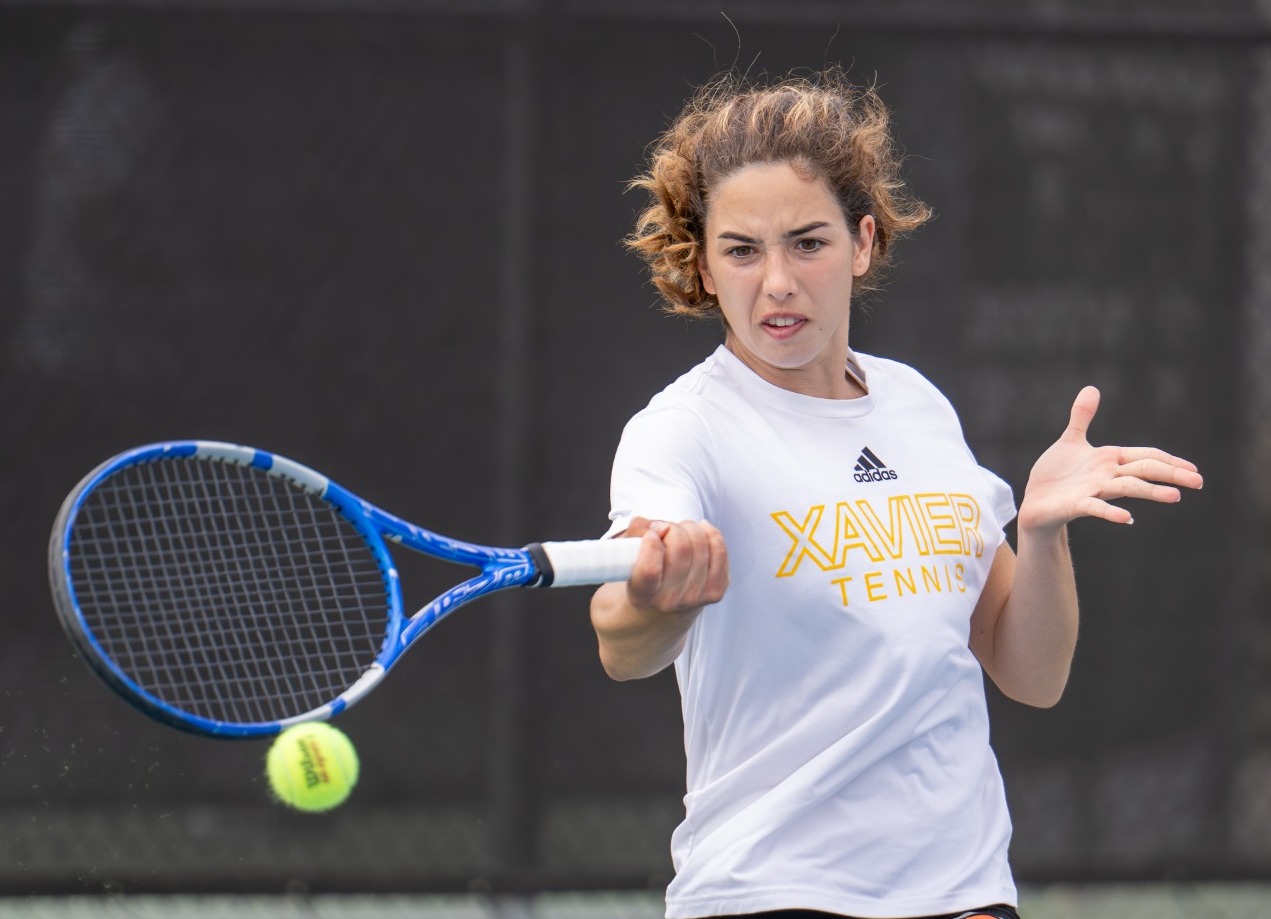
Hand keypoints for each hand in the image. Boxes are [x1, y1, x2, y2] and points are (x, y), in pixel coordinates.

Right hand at [624, 517, 728, 614]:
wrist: (661, 610)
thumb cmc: (643, 579)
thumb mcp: (626, 558)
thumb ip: (634, 534)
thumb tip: (655, 525)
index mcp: (642, 595)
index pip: (650, 570)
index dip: (652, 545)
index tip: (650, 534)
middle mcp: (669, 600)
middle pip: (681, 548)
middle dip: (672, 528)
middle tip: (665, 529)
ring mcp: (695, 597)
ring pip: (701, 544)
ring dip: (690, 528)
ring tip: (680, 532)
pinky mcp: (715, 590)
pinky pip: (719, 550)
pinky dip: (710, 534)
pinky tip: (700, 533)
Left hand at [1019, 386, 1203, 533]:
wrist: (1035, 502)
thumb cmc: (1056, 474)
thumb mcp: (1070, 441)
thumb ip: (1082, 416)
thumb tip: (1092, 388)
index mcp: (1110, 460)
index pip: (1146, 458)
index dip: (1169, 461)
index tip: (1194, 469)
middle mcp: (1107, 476)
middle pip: (1143, 472)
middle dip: (1171, 474)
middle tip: (1198, 482)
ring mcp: (1093, 491)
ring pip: (1126, 489)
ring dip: (1150, 492)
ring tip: (1175, 497)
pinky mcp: (1076, 505)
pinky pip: (1095, 508)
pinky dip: (1111, 513)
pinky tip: (1127, 519)